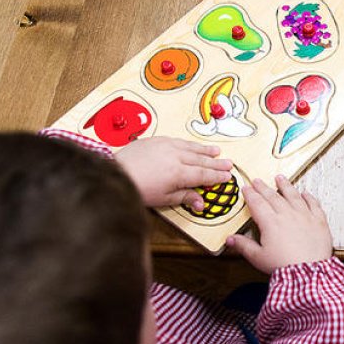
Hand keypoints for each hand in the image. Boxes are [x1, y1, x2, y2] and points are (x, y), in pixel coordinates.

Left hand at [114, 137, 232, 208]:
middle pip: (201, 160)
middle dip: (216, 163)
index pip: (204, 175)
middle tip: (228, 164)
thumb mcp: (163, 199)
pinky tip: (193, 145)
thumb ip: (184, 198)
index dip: (217, 176)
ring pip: (191, 147)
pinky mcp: (155, 140)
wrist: (115, 173)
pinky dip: (189, 144)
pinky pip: (178, 140)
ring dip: (205, 150)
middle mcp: (175, 156)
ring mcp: (165, 145)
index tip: (227, 176)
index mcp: (179, 173)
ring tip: (216, 151)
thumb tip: (201, 203)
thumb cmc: (137, 188)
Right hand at [226, 175, 332, 273]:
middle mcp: (287, 215)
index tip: (246, 188)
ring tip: (280, 178)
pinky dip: (308, 197)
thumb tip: (230, 239)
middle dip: (263, 187)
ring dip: (285, 186)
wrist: (309, 272)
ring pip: (293, 195)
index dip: (250, 194)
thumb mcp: (258, 257)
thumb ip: (244, 246)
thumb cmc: (284, 266)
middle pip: (273, 196)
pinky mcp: (319, 221)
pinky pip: (313, 204)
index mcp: (271, 222)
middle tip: (258, 181)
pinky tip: (305, 193)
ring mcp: (304, 216)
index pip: (257, 203)